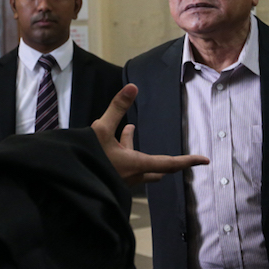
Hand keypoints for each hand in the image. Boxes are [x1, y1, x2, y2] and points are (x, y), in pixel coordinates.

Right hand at [92, 84, 208, 185]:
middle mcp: (131, 176)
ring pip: (136, 164)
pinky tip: (112, 140)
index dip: (187, 161)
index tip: (204, 160)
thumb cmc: (85, 158)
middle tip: (177, 159)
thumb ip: (117, 108)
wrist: (64, 181)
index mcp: (135, 165)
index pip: (169, 164)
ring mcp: (119, 180)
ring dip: (134, 147)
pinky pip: (123, 164)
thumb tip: (133, 87)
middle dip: (164, 161)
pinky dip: (122, 150)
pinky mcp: (108, 179)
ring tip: (129, 128)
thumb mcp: (100, 129)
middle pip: (155, 169)